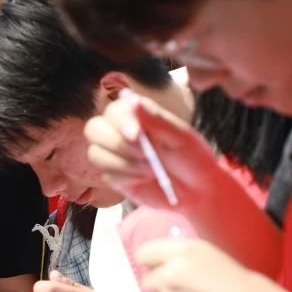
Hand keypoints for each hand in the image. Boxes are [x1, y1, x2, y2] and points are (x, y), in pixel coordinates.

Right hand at [84, 91, 217, 208]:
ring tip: (150, 169)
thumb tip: (133, 100)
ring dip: (123, 163)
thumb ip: (156, 119)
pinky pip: (106, 175)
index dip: (120, 121)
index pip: (114, 111)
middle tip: (144, 154)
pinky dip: (127, 177)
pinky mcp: (115, 177)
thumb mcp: (181, 137)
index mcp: (138, 117)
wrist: (198, 191)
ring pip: (95, 153)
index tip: (136, 135)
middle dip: (116, 143)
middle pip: (93, 129)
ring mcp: (115, 156)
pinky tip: (146, 178)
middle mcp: (121, 133)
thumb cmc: (192, 159)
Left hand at [137, 237, 291, 291]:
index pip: (145, 254)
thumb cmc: (250, 291)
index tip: (164, 271)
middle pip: (149, 281)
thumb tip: (165, 269)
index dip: (154, 264)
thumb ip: (186, 263)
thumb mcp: (216, 261)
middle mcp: (171, 275)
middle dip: (164, 289)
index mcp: (185, 252)